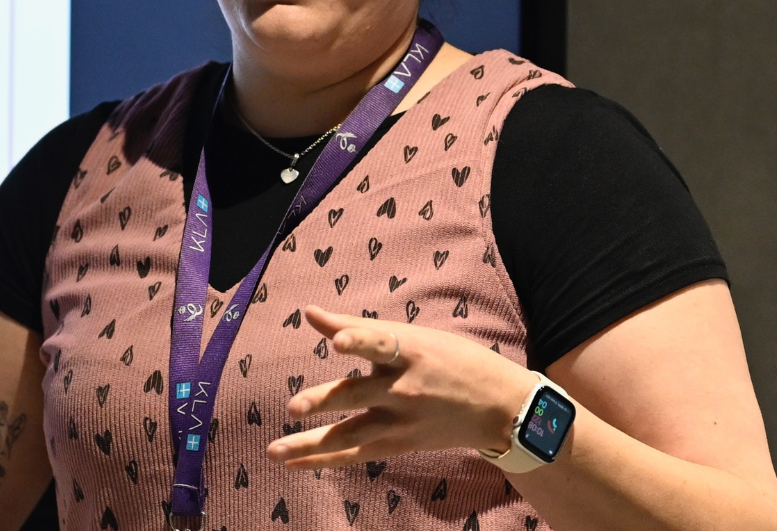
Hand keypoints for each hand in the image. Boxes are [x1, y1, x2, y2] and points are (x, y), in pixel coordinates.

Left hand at [266, 305, 537, 469]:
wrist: (501, 407)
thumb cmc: (453, 361)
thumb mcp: (415, 337)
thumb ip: (361, 330)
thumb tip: (309, 313)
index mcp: (411, 351)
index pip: (380, 342)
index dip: (358, 339)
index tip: (336, 340)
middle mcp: (403, 388)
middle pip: (357, 394)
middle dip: (325, 401)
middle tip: (294, 407)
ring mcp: (400, 420)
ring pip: (350, 434)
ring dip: (310, 444)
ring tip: (275, 451)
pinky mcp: (399, 443)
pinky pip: (356, 454)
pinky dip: (324, 460)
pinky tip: (294, 462)